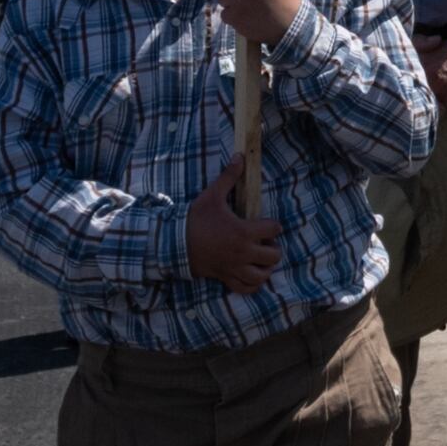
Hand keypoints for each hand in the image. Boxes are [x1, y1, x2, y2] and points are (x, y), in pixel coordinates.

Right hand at [183, 160, 279, 294]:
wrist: (173, 244)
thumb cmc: (194, 220)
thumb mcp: (211, 196)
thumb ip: (228, 177)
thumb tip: (240, 156)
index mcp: (243, 232)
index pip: (273, 229)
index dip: (273, 225)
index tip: (266, 224)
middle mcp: (243, 252)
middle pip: (274, 256)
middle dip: (273, 248)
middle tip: (265, 242)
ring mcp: (235, 268)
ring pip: (263, 275)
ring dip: (266, 267)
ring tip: (260, 259)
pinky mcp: (226, 278)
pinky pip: (247, 288)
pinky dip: (253, 284)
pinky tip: (251, 273)